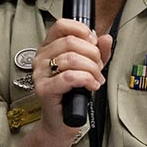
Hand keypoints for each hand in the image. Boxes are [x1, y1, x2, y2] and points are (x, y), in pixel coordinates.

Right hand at [32, 19, 112, 139]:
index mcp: (49, 47)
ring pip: (71, 59)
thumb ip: (99, 52)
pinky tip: (92, 85)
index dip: (82, 30)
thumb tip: (105, 38)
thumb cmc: (72, 93)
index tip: (93, 42)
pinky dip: (86, 79)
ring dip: (91, 68)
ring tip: (96, 78)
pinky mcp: (44, 89)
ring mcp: (40, 73)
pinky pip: (69, 77)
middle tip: (98, 67)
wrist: (62, 121)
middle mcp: (41, 57)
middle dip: (92, 54)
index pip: (61, 25)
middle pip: (71, 42)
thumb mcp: (89, 67)